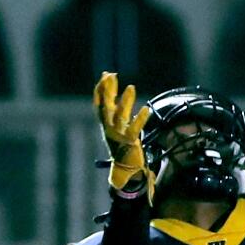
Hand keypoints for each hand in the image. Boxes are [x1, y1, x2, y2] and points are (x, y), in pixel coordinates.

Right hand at [93, 71, 153, 199]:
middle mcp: (109, 128)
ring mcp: (118, 134)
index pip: (99, 103)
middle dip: (108, 90)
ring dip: (125, 101)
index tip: (105, 75)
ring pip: (120, 115)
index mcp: (105, 124)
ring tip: (131, 87)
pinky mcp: (130, 142)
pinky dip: (140, 119)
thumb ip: (117, 114)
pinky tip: (146, 109)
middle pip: (106, 105)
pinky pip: (135, 128)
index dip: (101, 89)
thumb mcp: (117, 129)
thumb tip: (118, 100)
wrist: (126, 170)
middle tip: (111, 75)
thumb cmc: (122, 147)